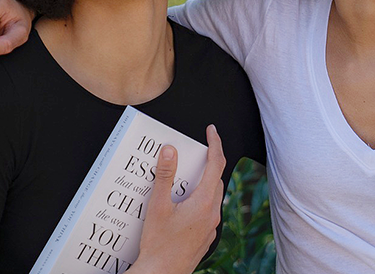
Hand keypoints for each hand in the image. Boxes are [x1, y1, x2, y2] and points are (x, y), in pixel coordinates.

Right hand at [131, 125, 226, 273]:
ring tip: (183, 181)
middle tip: (193, 155)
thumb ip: (165, 176)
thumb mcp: (158, 206)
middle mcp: (213, 214)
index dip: (215, 144)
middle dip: (208, 165)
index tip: (212, 131)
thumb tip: (170, 151)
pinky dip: (199, 202)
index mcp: (204, 202)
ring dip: (203, 185)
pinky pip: (207, 213)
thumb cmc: (158, 244)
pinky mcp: (206, 238)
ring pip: (213, 198)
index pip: (216, 164)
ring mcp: (211, 228)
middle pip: (216, 180)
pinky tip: (182, 207)